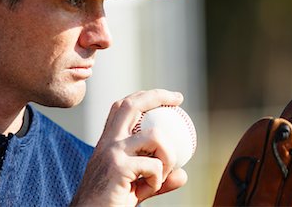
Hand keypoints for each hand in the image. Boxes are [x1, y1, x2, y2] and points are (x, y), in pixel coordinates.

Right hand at [71, 89, 187, 205]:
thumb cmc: (110, 204)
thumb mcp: (136, 187)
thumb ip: (158, 178)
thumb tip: (183, 175)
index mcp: (108, 142)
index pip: (123, 107)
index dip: (144, 97)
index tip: (167, 98)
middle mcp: (108, 142)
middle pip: (132, 105)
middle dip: (157, 95)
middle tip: (178, 98)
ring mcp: (112, 152)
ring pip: (155, 136)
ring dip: (168, 155)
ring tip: (164, 173)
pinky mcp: (118, 167)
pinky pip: (155, 166)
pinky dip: (158, 179)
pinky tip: (147, 190)